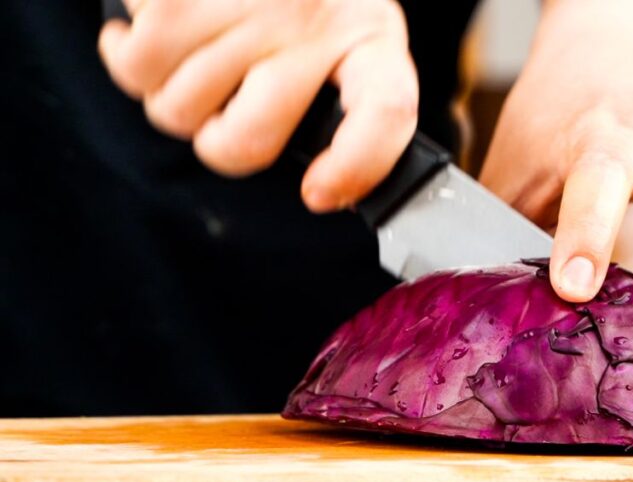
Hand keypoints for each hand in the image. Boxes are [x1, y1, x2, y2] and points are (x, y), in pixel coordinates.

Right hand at [98, 0, 417, 211]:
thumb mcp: (346, 37)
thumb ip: (347, 105)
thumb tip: (326, 188)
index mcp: (370, 40)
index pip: (386, 110)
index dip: (355, 166)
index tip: (318, 193)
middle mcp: (315, 20)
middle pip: (249, 140)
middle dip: (217, 143)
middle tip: (219, 111)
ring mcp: (250, 5)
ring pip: (180, 110)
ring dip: (169, 96)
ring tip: (189, 58)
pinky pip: (135, 63)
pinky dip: (127, 57)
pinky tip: (150, 33)